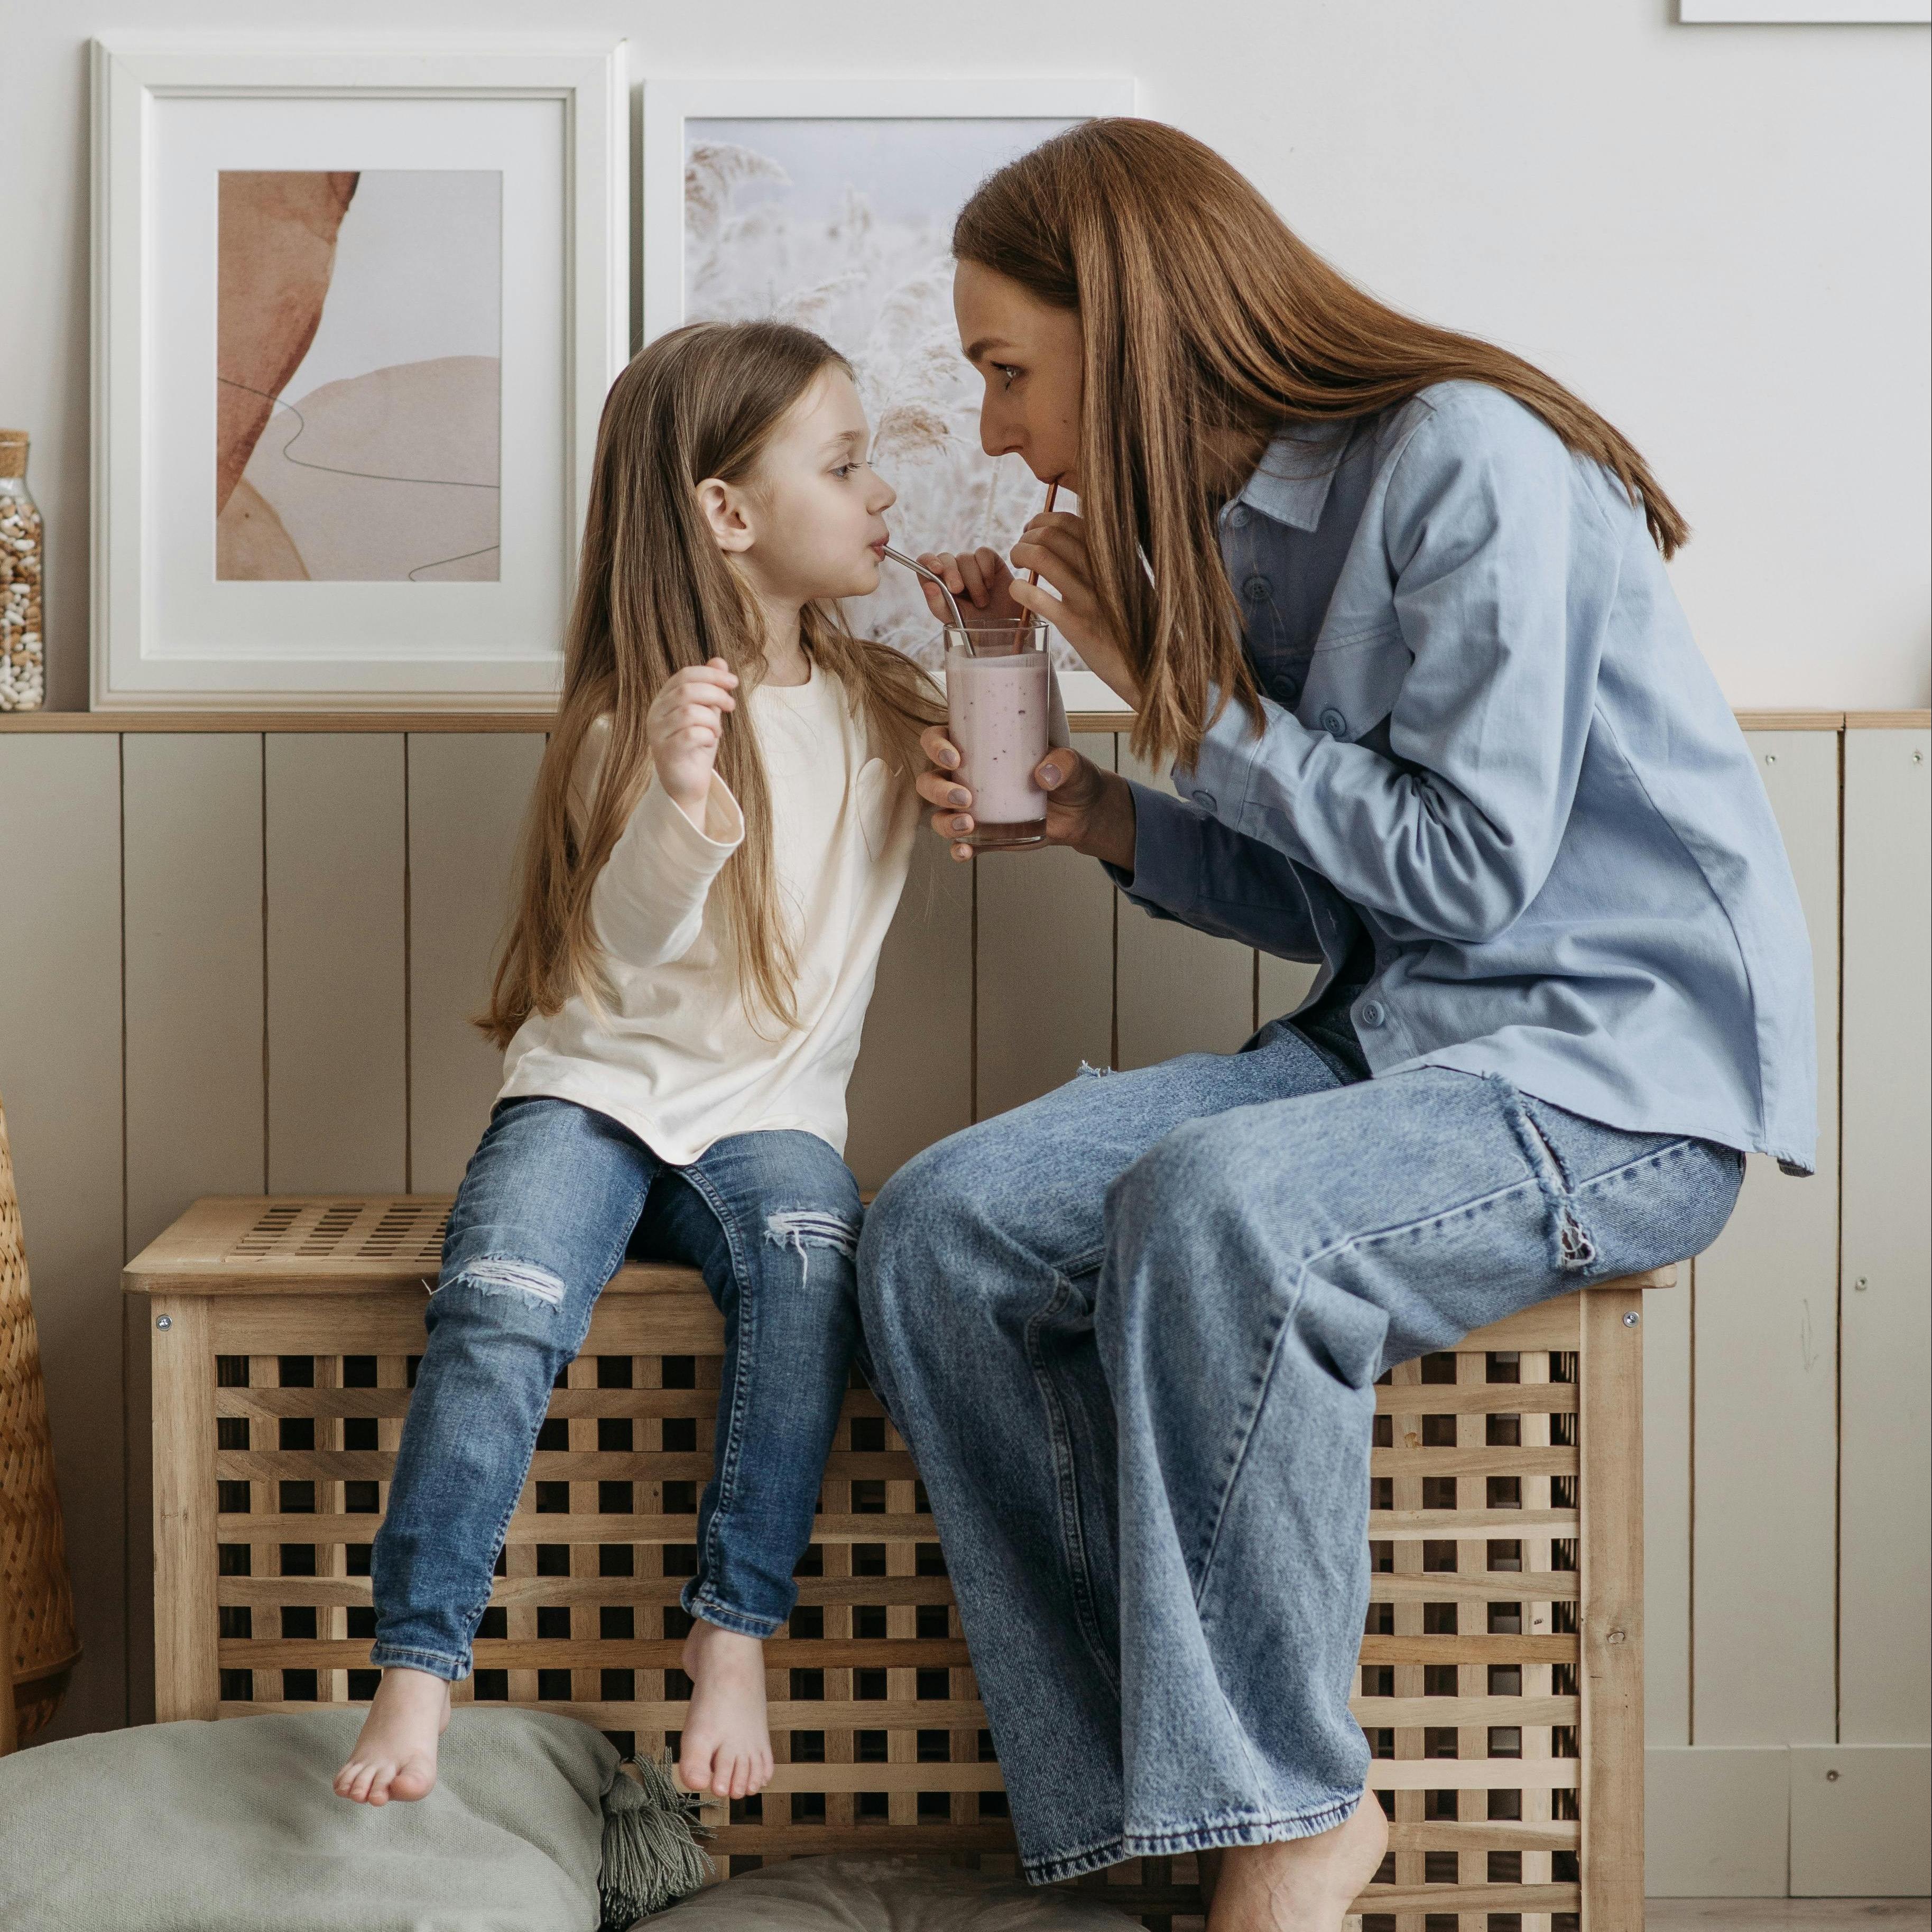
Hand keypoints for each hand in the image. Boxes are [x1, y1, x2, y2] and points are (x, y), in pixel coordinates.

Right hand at [647, 659, 737, 823]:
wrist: (688, 784)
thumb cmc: (697, 747)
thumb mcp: (707, 714)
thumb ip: (711, 689)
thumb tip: (720, 660)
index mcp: (663, 700)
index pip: (685, 675)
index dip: (711, 674)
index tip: (733, 682)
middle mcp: (655, 714)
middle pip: (687, 691)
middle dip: (716, 694)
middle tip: (731, 705)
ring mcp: (658, 734)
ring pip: (689, 712)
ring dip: (712, 720)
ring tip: (717, 731)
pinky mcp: (666, 753)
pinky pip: (691, 735)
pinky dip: (708, 736)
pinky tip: (710, 742)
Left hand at [913, 546, 1027, 627]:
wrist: (1003, 627)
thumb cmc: (974, 624)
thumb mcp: (952, 618)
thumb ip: (937, 603)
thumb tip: (928, 585)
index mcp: (938, 582)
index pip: (924, 562)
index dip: (928, 561)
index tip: (936, 569)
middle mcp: (953, 569)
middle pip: (945, 557)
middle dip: (951, 573)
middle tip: (958, 589)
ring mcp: (970, 563)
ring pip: (965, 557)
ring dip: (973, 581)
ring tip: (981, 601)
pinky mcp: (988, 559)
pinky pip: (983, 553)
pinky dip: (986, 570)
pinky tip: (990, 585)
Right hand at [915, 726, 1135, 870]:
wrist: (1082, 811)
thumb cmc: (1069, 776)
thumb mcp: (1071, 762)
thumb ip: (1062, 763)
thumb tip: (1044, 775)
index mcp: (978, 748)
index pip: (937, 740)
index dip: (935, 746)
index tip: (955, 757)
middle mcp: (967, 777)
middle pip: (929, 780)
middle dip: (938, 790)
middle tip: (964, 798)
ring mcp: (972, 808)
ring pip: (938, 814)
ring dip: (945, 821)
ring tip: (969, 825)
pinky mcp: (983, 835)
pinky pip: (960, 844)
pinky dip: (958, 850)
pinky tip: (965, 852)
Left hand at [1007, 510, 1138, 705]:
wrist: (1155, 665)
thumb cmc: (1137, 624)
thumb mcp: (1128, 582)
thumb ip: (1105, 560)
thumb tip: (1071, 540)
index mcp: (1115, 555)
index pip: (1070, 521)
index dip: (1044, 520)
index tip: (1033, 530)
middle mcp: (1103, 570)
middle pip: (1051, 534)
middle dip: (1027, 536)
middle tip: (1021, 549)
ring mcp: (1090, 597)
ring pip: (1042, 557)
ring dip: (1020, 554)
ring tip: (1016, 563)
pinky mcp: (1077, 625)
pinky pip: (1039, 598)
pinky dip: (1020, 589)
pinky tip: (1018, 591)